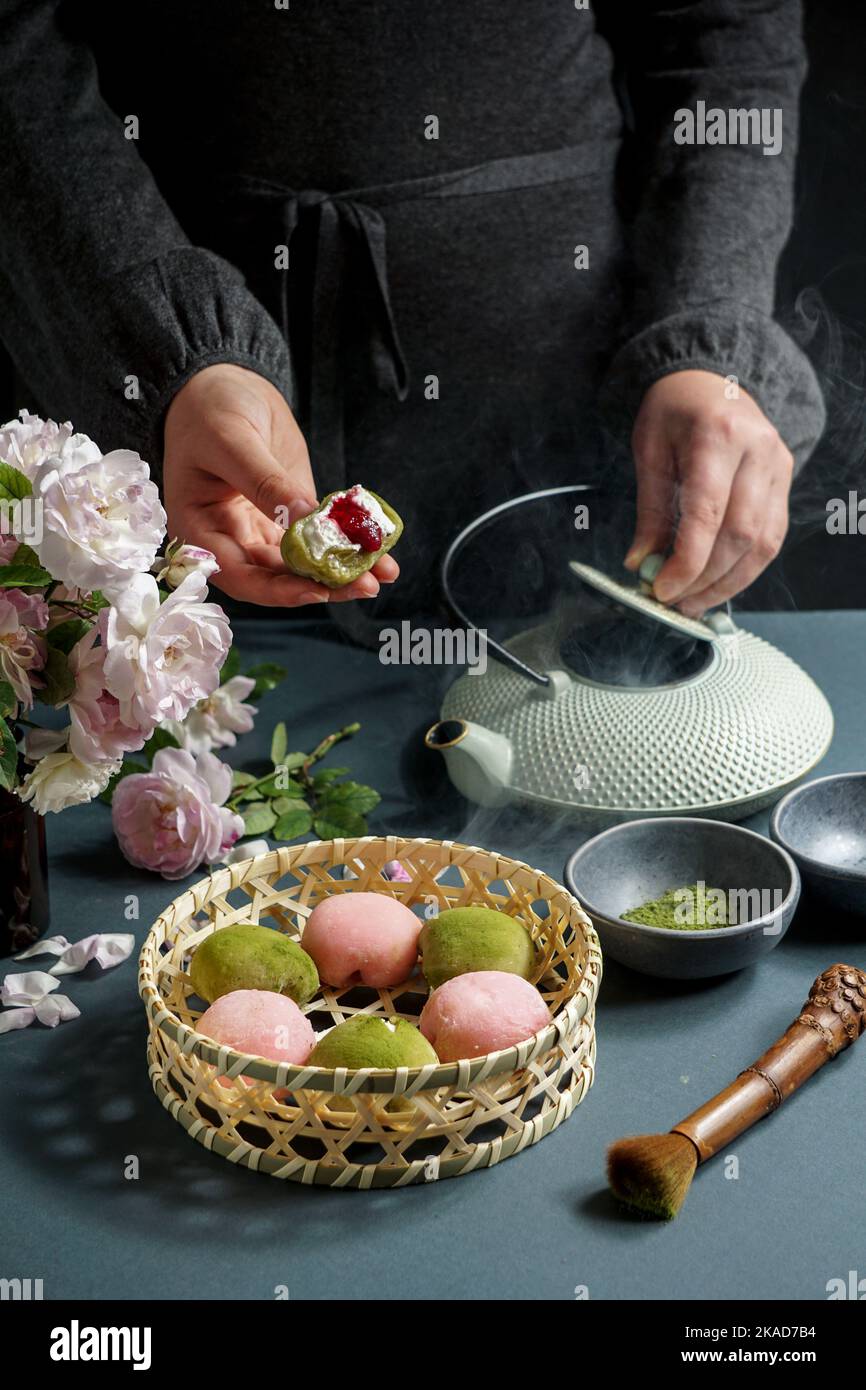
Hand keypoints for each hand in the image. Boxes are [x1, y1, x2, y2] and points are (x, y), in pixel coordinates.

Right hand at [162, 363, 398, 605]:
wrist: (222, 382)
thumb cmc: (208, 408)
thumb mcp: (232, 441)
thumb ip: (266, 484)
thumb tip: (305, 521)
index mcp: (200, 530)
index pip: (239, 575)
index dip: (277, 591)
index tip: (316, 590)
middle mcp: (232, 539)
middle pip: (277, 578)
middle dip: (322, 584)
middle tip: (366, 585)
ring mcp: (264, 529)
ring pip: (303, 564)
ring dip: (342, 571)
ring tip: (382, 573)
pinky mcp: (292, 514)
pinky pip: (321, 537)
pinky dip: (348, 546)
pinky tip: (380, 552)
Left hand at [624, 370, 792, 615]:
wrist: (709, 380)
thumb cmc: (673, 412)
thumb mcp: (649, 453)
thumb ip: (650, 511)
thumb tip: (642, 563)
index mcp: (717, 437)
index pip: (707, 515)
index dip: (687, 562)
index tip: (662, 589)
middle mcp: (757, 451)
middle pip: (740, 536)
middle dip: (706, 580)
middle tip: (675, 603)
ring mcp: (778, 465)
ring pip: (763, 543)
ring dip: (729, 583)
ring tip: (695, 602)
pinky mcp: (785, 479)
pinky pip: (772, 537)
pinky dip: (746, 567)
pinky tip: (719, 582)